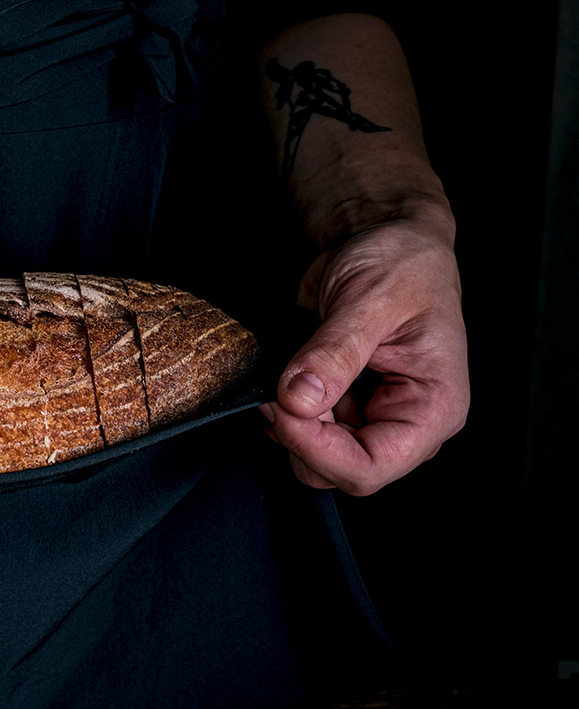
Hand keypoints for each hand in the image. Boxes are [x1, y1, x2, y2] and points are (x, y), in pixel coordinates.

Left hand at [258, 215, 469, 494]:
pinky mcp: (337, 407)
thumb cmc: (401, 261)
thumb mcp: (370, 300)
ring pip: (311, 457)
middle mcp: (402, 422)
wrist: (382, 237)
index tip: (283, 408)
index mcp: (433, 408)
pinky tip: (284, 375)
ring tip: (283, 372)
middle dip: (297, 435)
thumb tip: (300, 399)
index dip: (317, 449)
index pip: (370, 468)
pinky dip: (281, 411)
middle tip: (275, 388)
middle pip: (335, 472)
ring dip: (285, 423)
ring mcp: (367, 418)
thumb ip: (335, 353)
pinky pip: (299, 431)